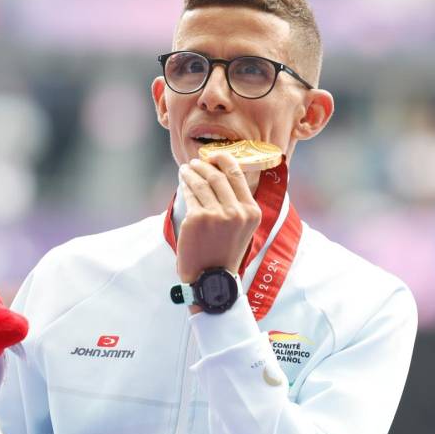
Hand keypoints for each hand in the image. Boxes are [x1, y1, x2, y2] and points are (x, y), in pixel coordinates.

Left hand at [176, 152, 260, 284]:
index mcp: (252, 212)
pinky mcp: (197, 219)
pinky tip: (182, 183)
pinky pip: (189, 195)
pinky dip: (185, 186)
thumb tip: (219, 175)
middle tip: (195, 162)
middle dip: (203, 165)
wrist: (212, 279)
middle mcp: (237, 211)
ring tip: (186, 169)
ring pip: (201, 182)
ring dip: (191, 172)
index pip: (237, 174)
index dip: (223, 159)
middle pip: (217, 175)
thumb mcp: (242, 228)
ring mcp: (216, 215)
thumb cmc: (224, 253)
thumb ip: (237, 204)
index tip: (213, 155)